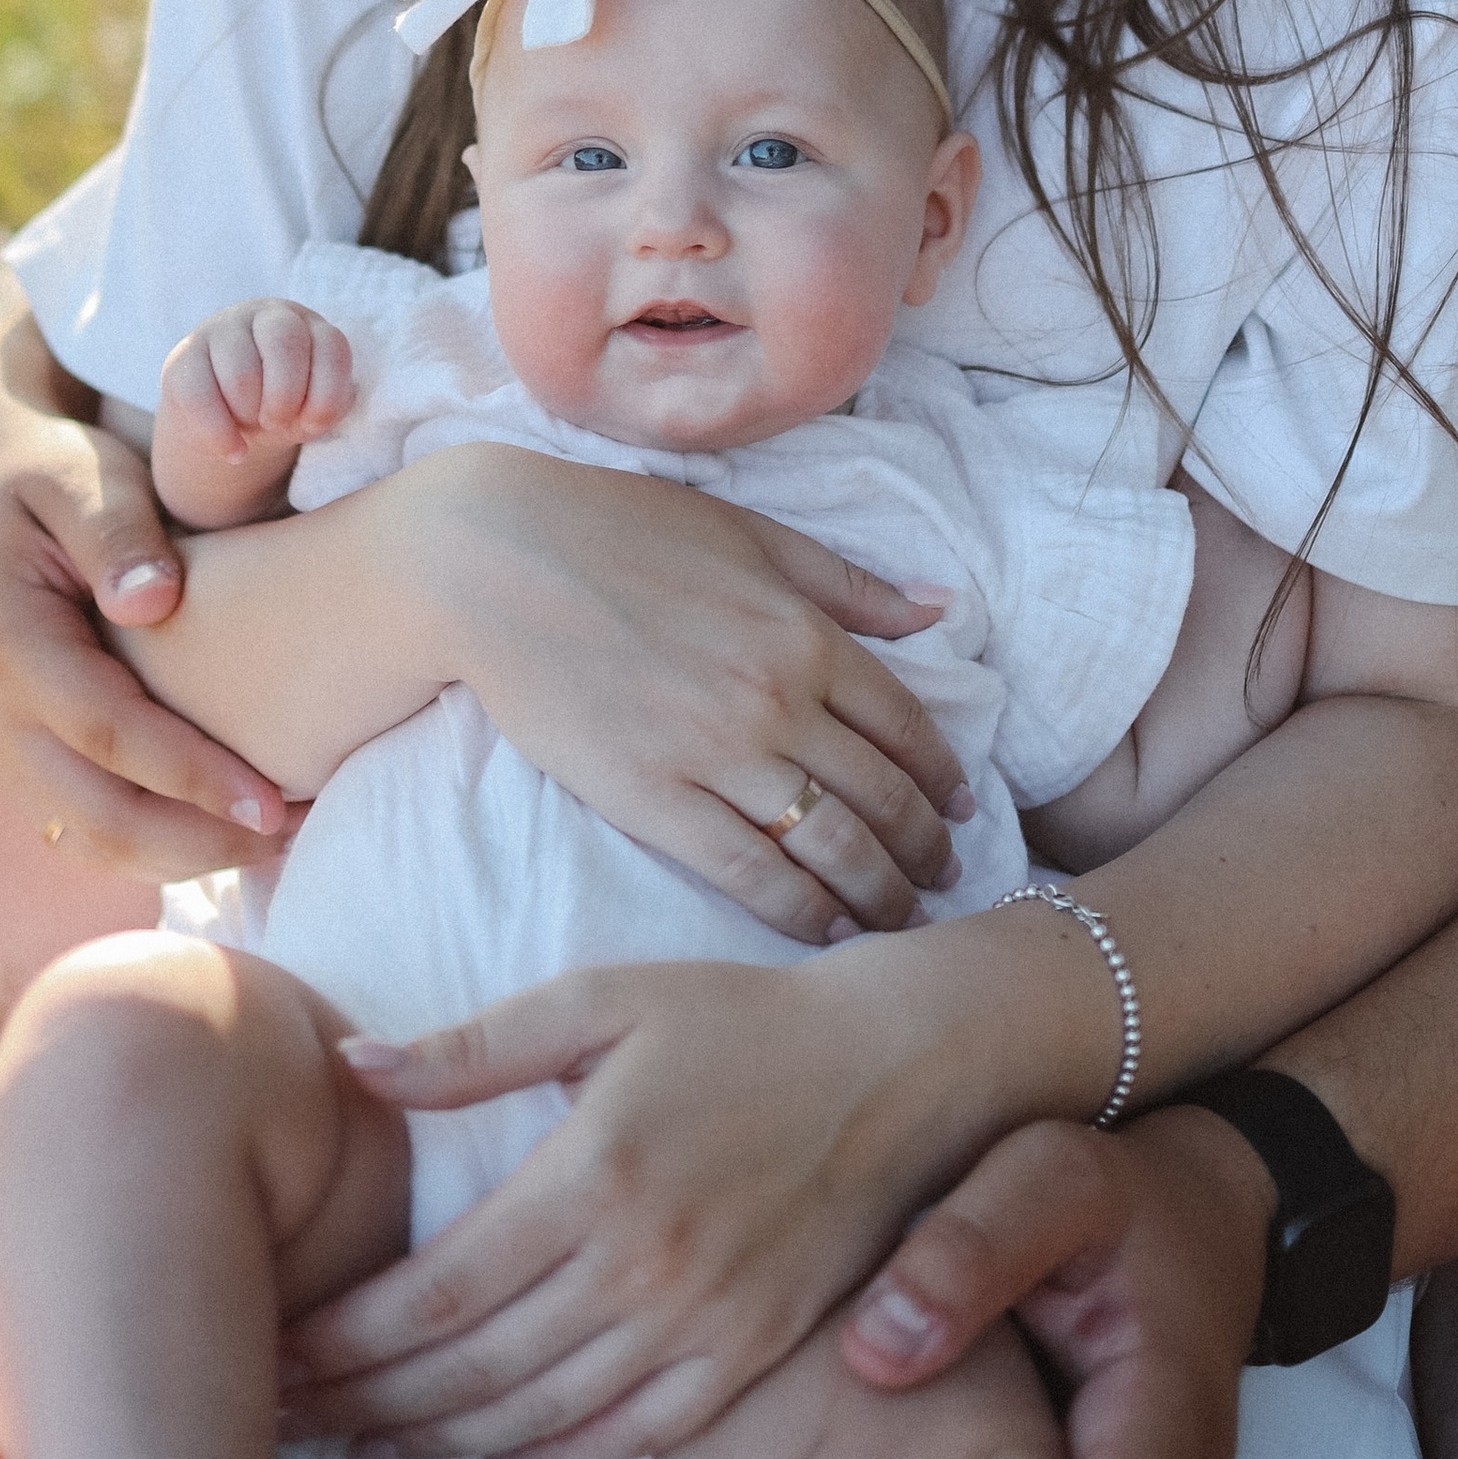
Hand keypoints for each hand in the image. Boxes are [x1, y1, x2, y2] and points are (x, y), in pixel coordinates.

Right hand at [0, 309, 290, 874]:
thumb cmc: (42, 465)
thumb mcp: (79, 472)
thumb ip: (116, 529)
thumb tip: (153, 603)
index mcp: (5, 641)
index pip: (108, 734)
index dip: (192, 776)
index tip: (275, 803)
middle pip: (94, 815)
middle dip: (197, 843)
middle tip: (297, 838)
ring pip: (83, 835)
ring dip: (177, 856)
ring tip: (273, 844)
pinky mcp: (12, 748)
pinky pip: (75, 821)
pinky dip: (147, 842)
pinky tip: (217, 831)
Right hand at [153, 299, 354, 525]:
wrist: (230, 417)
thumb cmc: (281, 407)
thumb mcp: (311, 408)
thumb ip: (329, 406)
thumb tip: (332, 404)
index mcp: (307, 324)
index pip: (331, 346)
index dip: (326, 395)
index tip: (311, 423)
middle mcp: (266, 316)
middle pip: (284, 343)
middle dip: (285, 397)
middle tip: (276, 422)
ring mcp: (222, 329)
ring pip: (241, 372)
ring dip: (250, 415)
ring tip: (250, 428)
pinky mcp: (184, 355)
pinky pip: (199, 395)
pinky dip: (220, 434)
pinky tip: (234, 451)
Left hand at [282, 943, 982, 1458]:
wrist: (898, 1067)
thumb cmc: (738, 1020)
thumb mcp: (603, 998)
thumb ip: (477, 1046)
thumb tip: (355, 1065)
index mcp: (592, 1174)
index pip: (438, 1291)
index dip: (349, 1339)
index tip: (277, 1354)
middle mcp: (641, 1267)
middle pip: (473, 1371)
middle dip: (365, 1405)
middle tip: (283, 1420)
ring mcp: (700, 1324)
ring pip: (539, 1417)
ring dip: (437, 1447)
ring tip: (357, 1454)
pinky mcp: (747, 1356)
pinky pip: (632, 1436)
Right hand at [392, 441, 969, 942]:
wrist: (496, 562)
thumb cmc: (618, 530)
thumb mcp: (748, 535)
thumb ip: (846, 582)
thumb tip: (938, 607)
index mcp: (804, 633)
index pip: (906, 724)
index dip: (942, 778)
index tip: (961, 810)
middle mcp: (776, 699)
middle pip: (880, 795)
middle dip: (924, 847)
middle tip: (944, 878)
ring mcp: (715, 755)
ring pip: (829, 844)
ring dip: (880, 892)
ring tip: (901, 919)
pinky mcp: (651, 799)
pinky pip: (748, 872)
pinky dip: (801, 910)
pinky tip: (826, 929)